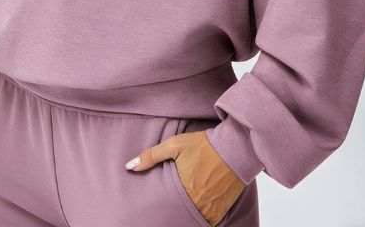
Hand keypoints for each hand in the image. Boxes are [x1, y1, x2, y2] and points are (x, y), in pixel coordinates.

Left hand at [125, 129, 245, 226]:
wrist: (234, 148)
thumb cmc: (203, 145)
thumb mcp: (174, 145)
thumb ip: (151, 156)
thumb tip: (130, 167)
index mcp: (183, 190)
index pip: (166, 209)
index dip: (161, 211)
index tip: (157, 209)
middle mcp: (198, 203)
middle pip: (180, 217)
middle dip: (173, 215)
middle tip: (167, 212)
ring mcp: (211, 209)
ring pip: (195, 222)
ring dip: (189, 217)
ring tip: (182, 211)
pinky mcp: (222, 210)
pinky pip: (210, 223)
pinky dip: (203, 219)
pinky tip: (197, 211)